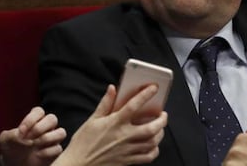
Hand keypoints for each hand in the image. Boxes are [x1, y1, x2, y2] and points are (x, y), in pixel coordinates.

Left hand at [0, 107, 65, 165]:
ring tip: (35, 145)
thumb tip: (19, 133)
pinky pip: (58, 148)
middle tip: (28, 138)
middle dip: (39, 128)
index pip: (39, 111)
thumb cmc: (12, 149)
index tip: (21, 131)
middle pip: (52, 119)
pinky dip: (48, 151)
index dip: (31, 119)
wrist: (15, 165)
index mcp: (35, 121)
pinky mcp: (55, 151)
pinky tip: (37, 155)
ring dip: (47, 138)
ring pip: (61, 132)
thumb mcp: (5, 140)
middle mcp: (46, 128)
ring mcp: (52, 139)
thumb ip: (10, 133)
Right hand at [53, 84, 167, 165]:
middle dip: (162, 120)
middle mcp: (124, 136)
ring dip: (160, 134)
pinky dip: (154, 150)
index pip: (134, 105)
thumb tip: (112, 88)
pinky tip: (153, 145)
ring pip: (152, 142)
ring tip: (160, 128)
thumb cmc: (83, 143)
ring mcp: (127, 150)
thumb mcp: (92, 120)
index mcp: (115, 123)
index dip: (146, 95)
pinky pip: (147, 157)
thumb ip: (105, 104)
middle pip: (151, 128)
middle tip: (163, 114)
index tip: (154, 88)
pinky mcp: (128, 161)